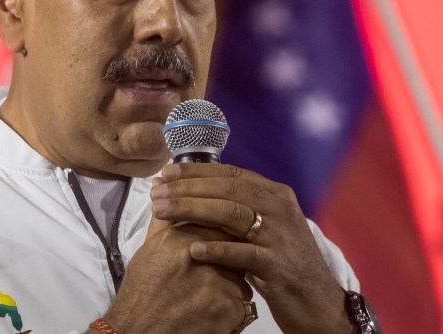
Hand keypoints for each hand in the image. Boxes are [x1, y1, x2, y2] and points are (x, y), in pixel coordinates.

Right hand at [97, 210, 253, 333]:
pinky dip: (231, 308)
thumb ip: (164, 219)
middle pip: (231, 243)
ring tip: (205, 294)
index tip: (216, 234)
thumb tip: (163, 185)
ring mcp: (215, 282)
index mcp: (178, 238)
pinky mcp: (228, 308)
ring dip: (229, 282)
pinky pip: (242, 302)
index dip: (217, 226)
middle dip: (227, 253)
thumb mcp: (149, 251)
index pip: (213, 218)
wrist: (139, 331)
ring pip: (239, 274)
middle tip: (213, 267)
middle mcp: (198, 256)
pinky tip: (210, 313)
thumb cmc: (142, 292)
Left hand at [150, 163, 353, 333]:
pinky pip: (243, 253)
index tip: (165, 173)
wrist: (319, 304)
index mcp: (275, 195)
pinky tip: (192, 249)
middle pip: (226, 189)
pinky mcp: (279, 265)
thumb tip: (189, 189)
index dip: (195, 171)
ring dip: (192, 209)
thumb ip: (236, 207)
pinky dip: (216, 249)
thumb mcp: (263, 228)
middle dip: (186, 188)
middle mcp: (280, 209)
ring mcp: (281, 236)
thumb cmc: (281, 262)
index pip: (230, 173)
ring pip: (231, 213)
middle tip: (155, 192)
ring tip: (162, 212)